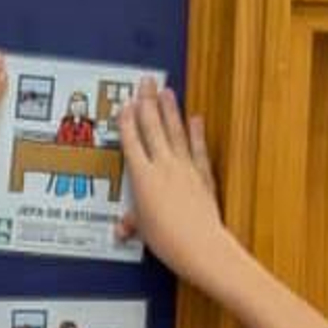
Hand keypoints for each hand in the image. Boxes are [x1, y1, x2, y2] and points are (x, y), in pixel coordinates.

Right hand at [118, 78, 235, 284]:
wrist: (200, 246)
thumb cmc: (168, 240)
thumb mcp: (143, 231)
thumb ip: (133, 223)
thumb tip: (123, 228)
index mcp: (142, 178)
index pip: (131, 142)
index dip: (127, 122)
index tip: (125, 105)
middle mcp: (163, 167)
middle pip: (152, 127)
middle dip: (147, 102)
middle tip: (146, 82)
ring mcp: (185, 168)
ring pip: (174, 132)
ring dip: (170, 110)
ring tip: (166, 91)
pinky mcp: (203, 175)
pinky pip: (198, 149)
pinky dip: (197, 133)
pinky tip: (195, 119)